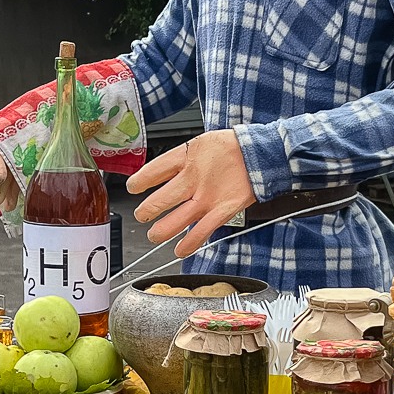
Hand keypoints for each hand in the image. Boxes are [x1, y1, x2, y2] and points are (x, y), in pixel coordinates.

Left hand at [128, 129, 255, 258]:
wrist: (261, 153)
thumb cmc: (231, 147)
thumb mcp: (200, 143)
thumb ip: (180, 159)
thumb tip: (161, 172)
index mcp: (186, 157)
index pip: (152, 172)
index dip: (138, 182)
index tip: (132, 188)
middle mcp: (193, 178)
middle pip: (159, 200)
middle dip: (145, 211)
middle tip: (142, 214)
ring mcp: (207, 198)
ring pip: (175, 221)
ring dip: (160, 232)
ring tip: (154, 235)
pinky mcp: (222, 211)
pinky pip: (200, 232)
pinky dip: (188, 244)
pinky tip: (179, 250)